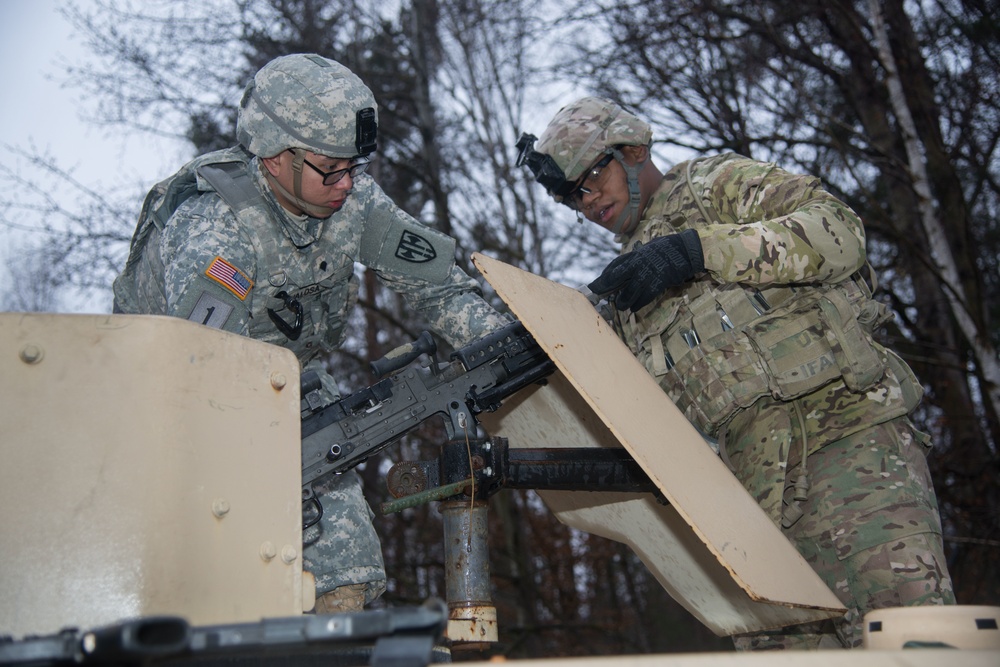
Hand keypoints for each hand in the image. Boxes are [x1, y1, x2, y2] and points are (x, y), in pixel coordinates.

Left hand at [588, 229, 703, 311]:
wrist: (685, 249)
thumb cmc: (666, 249)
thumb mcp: (647, 250)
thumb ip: (636, 259)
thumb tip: (625, 270)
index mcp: (635, 254)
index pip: (615, 265)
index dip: (605, 275)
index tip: (596, 283)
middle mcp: (638, 263)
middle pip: (616, 276)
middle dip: (604, 286)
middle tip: (595, 294)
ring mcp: (648, 273)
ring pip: (630, 290)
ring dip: (623, 300)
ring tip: (620, 306)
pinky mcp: (658, 282)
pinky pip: (645, 296)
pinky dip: (638, 303)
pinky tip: (634, 308)